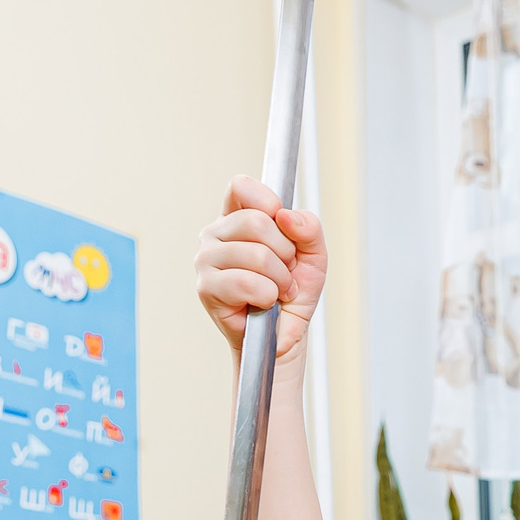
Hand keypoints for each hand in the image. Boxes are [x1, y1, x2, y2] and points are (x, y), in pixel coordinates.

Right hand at [194, 175, 326, 369]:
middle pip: (256, 222)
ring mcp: (206, 259)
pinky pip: (246, 282)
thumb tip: (286, 216)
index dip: (268, 202)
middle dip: (285, 252)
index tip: (283, 227)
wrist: (285, 333)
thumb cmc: (293, 291)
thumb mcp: (313, 255)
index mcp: (237, 216)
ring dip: (279, 279)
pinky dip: (267, 296)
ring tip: (277, 290)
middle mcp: (216, 233)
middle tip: (285, 271)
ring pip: (256, 255)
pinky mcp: (206, 288)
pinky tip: (264, 302)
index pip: (241, 186)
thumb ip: (308, 228)